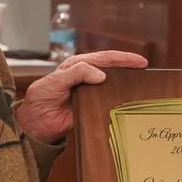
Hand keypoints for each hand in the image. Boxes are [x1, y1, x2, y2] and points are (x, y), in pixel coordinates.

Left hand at [18, 50, 148, 142]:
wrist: (36, 123)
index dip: (122, 58)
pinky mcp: (91, 107)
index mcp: (78, 66)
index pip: (104, 58)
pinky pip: (107, 102)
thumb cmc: (41, 97)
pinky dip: (119, 100)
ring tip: (143, 83)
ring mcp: (90, 92)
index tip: (138, 61)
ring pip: (111, 84)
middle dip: (128, 67)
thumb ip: (77, 73)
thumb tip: (102, 74)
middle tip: (145, 68)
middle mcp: (86, 76)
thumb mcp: (56, 80)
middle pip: (112, 69)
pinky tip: (129, 101)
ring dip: (125, 83)